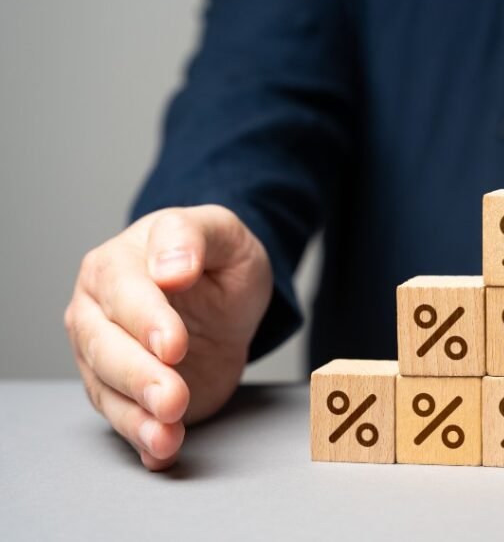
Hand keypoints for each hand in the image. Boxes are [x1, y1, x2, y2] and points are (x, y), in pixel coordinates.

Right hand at [64, 205, 272, 469]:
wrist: (226, 293)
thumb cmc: (216, 258)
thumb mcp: (221, 232)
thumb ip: (193, 238)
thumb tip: (171, 268)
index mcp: (115, 265)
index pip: (123, 295)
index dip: (147, 321)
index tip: (173, 344)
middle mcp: (98, 313)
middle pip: (105, 349)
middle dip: (139, 378)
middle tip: (173, 398)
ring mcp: (106, 357)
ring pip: (109, 391)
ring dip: (137, 418)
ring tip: (167, 434)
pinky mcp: (128, 393)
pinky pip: (127, 419)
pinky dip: (142, 439)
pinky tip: (161, 451)